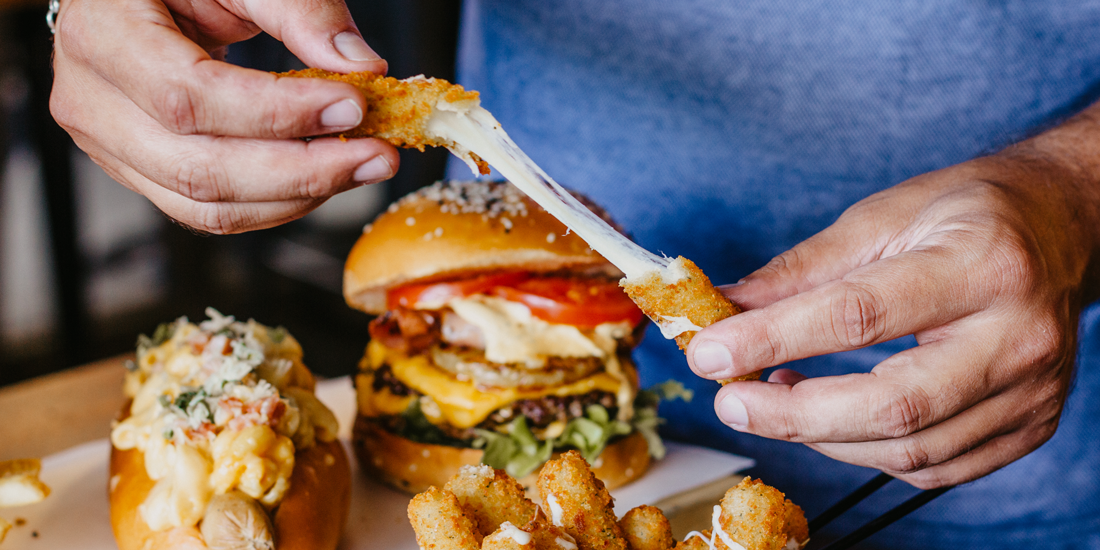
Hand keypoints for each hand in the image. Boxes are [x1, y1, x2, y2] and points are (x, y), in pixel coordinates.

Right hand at [50, 0, 400, 233]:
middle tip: (378, 153)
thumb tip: (360, 65)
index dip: (278, 112)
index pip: (190, 97)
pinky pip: (212, 210)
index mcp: (102, 35)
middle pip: (201, 169)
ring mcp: (112, 148)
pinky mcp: (143, 174)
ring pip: (209, 205)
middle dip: (304, 171)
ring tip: (364, 167)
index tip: (352, 105)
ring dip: (299, 196)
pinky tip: (327, 177)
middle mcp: (93, 103)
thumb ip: (297, 8)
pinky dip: (278, 203)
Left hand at [686, 153, 1098, 488]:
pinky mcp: (1030, 426)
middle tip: (729, 401)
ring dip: (821, 436)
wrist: (1062, 229)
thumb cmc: (967, 214)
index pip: (859, 315)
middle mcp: (1017, 336)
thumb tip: (726, 309)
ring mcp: (1032, 391)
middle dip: (793, 416)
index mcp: (982, 264)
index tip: (709, 351)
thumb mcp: (883, 217)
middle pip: (893, 406)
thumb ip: (802, 269)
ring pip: (910, 450)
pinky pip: (934, 468)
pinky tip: (826, 419)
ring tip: (770, 399)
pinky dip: (865, 452)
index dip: (774, 339)